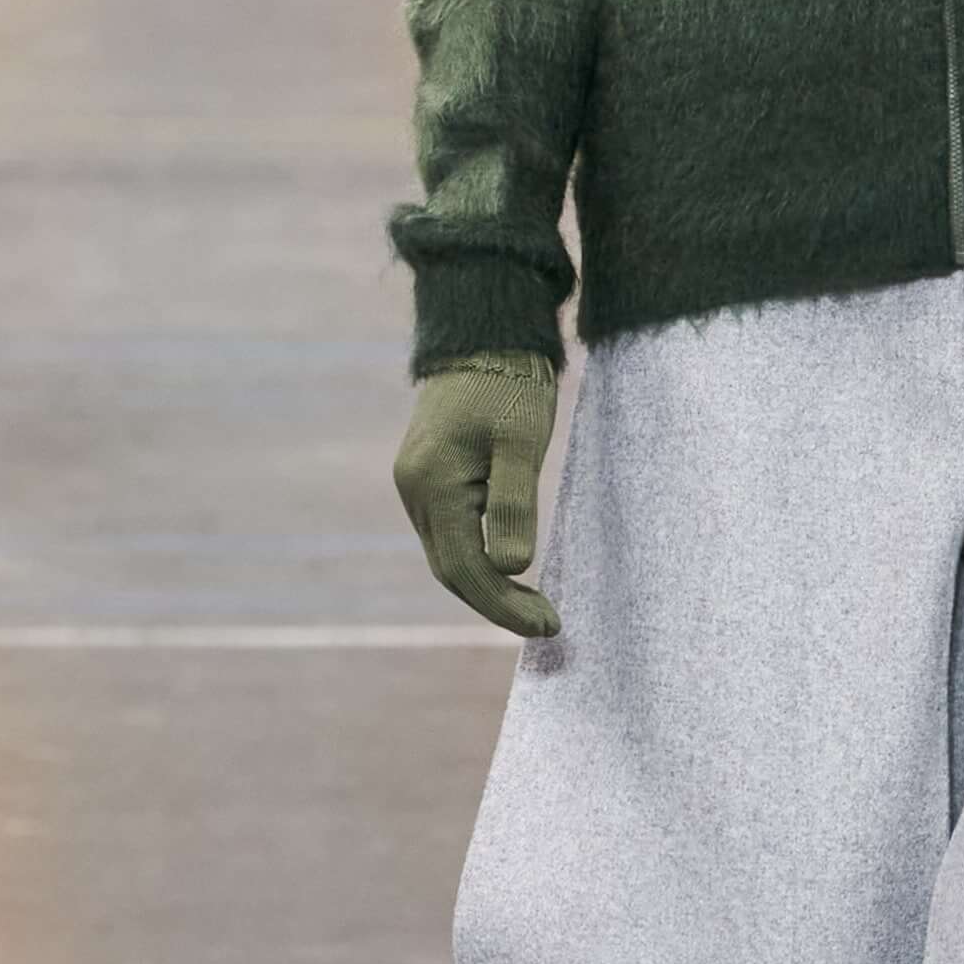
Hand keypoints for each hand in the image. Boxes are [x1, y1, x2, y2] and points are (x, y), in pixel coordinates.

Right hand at [394, 357, 562, 636]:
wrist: (486, 338)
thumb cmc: (510, 385)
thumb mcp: (524, 441)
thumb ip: (515, 504)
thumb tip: (511, 566)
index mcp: (434, 486)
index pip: (466, 570)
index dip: (505, 606)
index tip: (549, 625)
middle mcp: (415, 492)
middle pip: (452, 571)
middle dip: (499, 604)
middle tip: (549, 623)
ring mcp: (416, 486)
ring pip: (448, 556)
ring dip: (488, 586)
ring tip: (535, 605)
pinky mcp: (428, 479)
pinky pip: (449, 535)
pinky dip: (478, 560)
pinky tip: (510, 568)